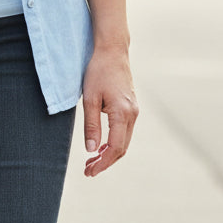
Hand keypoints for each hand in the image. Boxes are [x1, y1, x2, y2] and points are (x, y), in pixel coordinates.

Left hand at [81, 45, 137, 176]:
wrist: (112, 50)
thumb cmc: (98, 71)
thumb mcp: (89, 98)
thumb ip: (91, 125)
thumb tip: (91, 150)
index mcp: (123, 114)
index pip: (114, 148)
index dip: (102, 163)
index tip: (89, 171)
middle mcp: (133, 114)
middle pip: (121, 148)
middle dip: (105, 162)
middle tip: (88, 170)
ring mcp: (134, 110)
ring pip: (124, 140)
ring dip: (109, 153)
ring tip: (92, 160)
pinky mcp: (131, 106)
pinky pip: (124, 131)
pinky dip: (114, 141)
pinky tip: (101, 144)